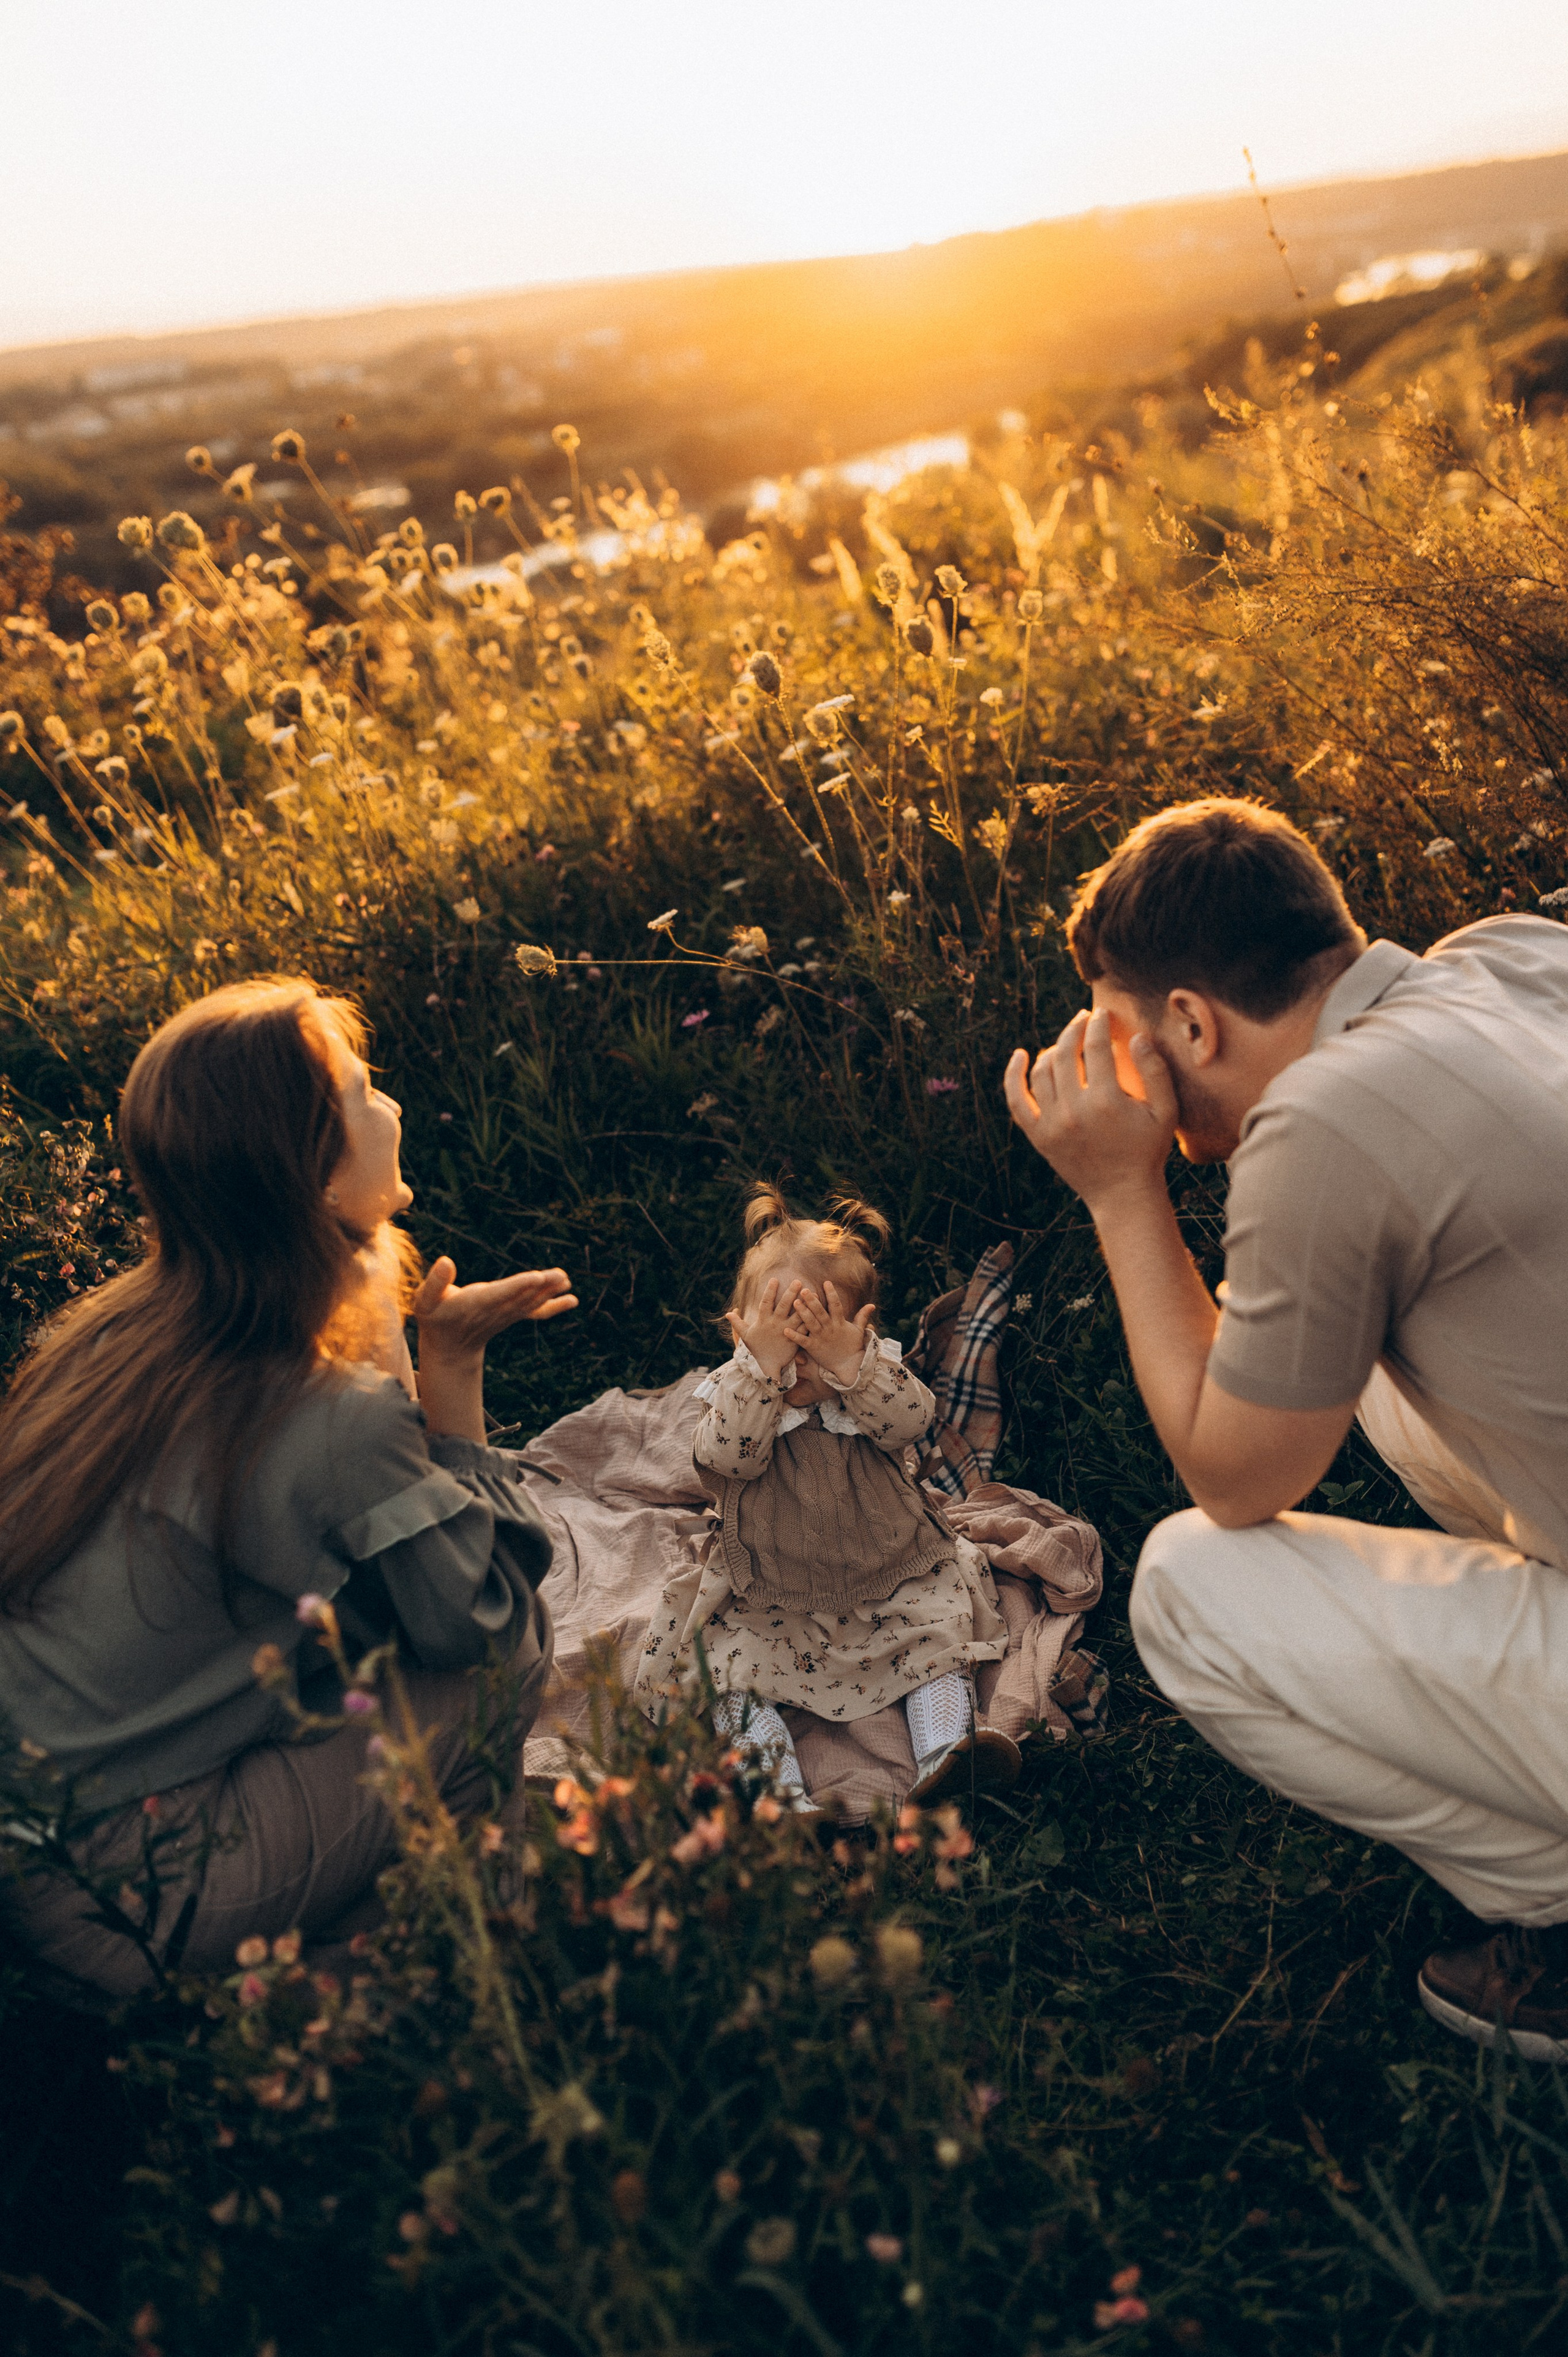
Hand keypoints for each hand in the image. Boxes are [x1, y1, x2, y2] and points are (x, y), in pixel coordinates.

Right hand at [413, 1258, 576, 1368]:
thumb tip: (445, 1261)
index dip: (518, 1286)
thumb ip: (434, 1282)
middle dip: (541, 1287)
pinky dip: (553, 1307)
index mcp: (475, 1304)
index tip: (536, 1277)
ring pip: (530, 1303)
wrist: (448, 1347)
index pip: (499, 1294)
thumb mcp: (425, 1301)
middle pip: (521, 1298)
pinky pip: (535, 1313)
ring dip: (550, 1293)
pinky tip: (572, 1300)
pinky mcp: (512, 1316)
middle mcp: (494, 1311)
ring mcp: (506, 1315)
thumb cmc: (434, 1317)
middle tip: (561, 1276)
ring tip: (566, 1280)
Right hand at [726, 1275, 806, 1380]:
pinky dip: (810, 1318)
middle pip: (783, 1305)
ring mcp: (786, 1331)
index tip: (774, 1279)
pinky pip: (804, 1327)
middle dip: (790, 1292)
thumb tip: (728, 1313)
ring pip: (797, 1315)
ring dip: (804, 1303)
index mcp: (763, 1321)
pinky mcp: (795, 1339)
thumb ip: (738, 1323)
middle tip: (797, 1281)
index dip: (769, 1291)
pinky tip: (817, 1310)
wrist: (767, 1366)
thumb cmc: (757, 1349)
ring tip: (811, 1292)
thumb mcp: (745, 1336)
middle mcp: (775, 1324)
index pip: (766, 1303)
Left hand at [790, 1279, 873, 1383]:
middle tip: (804, 1290)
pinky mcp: (814, 1348)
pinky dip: (794, 1336)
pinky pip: (803, 1341)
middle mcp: (830, 1329)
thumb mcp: (859, 1330)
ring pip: (811, 1323)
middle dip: (813, 1301)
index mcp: (840, 1323)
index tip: (826, 1282)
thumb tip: (872, 1305)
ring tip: (795, 1302)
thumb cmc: (853, 1347)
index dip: (832, 1294)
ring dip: (803, 1313)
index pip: (836, 1305)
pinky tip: (785, 1330)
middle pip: (820, 1312)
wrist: (849, 1366)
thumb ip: (862, 1316)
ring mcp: (821, 1338)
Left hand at [1004, 1008, 1177, 1214]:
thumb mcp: (1165, 1111)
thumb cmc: (1148, 1150)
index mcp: (1107, 1101)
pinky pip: (1016, 1100)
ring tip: (1066, 1044)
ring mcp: (1052, 1124)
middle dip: (1075, 1029)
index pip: (1096, 1046)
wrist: (1122, 1193)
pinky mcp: (1038, 1136)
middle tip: (1084, 1019)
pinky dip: (1013, 1075)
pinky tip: (1020, 1055)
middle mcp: (1075, 1111)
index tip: (1102, 1013)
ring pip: (1041, 1071)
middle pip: (1065, 1053)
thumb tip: (1138, 1036)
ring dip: (1052, 1049)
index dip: (1098, 1024)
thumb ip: (1155, 1070)